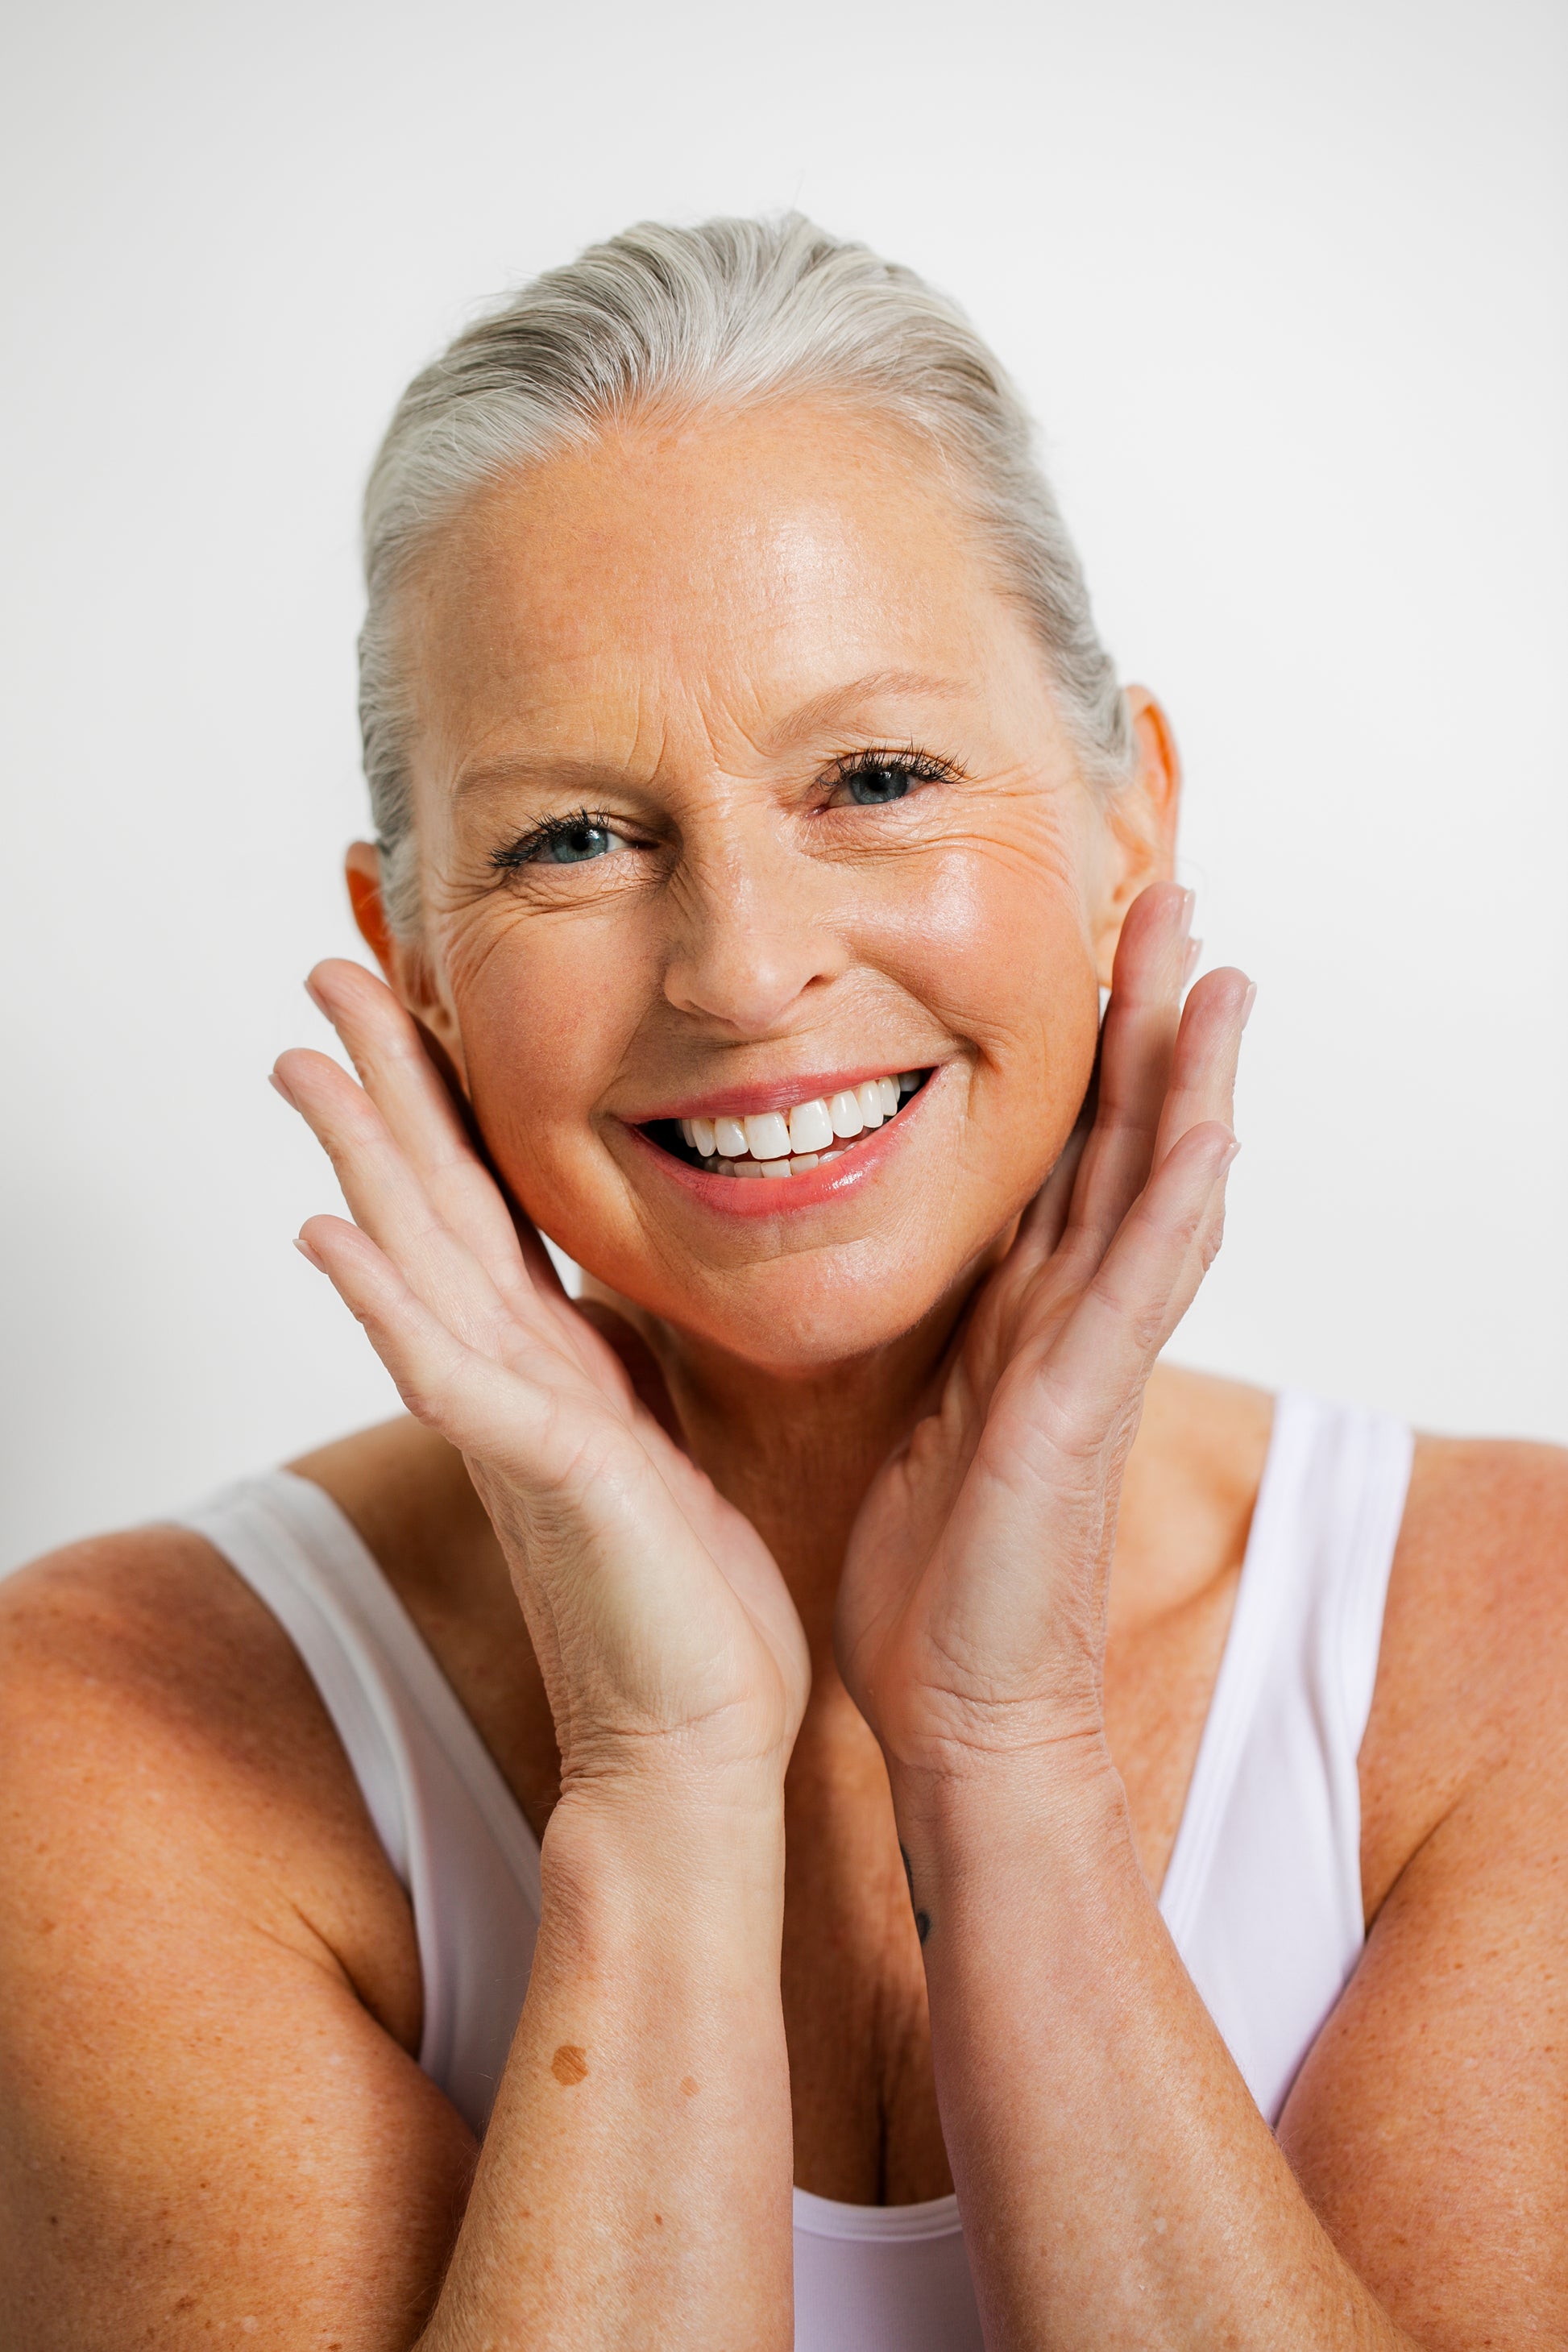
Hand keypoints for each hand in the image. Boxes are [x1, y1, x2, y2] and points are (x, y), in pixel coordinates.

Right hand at [273, 962, 808, 1806]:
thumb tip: (622, 1292)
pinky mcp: (539, 1473)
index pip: (484, 1207)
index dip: (443, 1104)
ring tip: (303, 1058)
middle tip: (326, 976)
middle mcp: (512, 1379)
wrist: (699, 1740)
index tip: (415, 1002)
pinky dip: (382, 1300)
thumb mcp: (661, 1437)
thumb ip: (625, 1357)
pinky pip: (445, 1371)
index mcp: (553, 1364)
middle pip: (431, 1205)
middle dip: (380, 1089)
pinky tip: (325, 1232)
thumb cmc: (691, 1601)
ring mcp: (512, 1423)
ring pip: (418, 1261)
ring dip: (358, 1158)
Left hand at [835, 885, 1248, 1787]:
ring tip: (1216, 969)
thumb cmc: (933, 1583)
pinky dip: (1179, 1203)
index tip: (1087, 943)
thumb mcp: (915, 1416)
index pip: (1065, 1154)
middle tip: (1167, 900)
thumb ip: (927, 1334)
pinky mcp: (1078, 1411)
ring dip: (1190, 1080)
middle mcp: (1069, 1321)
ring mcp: (1088, 1362)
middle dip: (1148, 1023)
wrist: (960, 1714)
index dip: (1087, 1051)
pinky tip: (1212, 1123)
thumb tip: (893, 1269)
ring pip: (1154, 1190)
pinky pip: (1141, 1287)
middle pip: (1124, 1142)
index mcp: (1019, 1316)